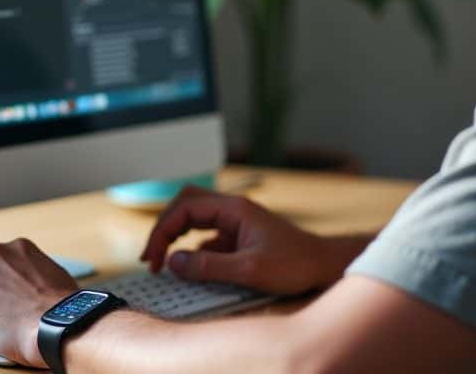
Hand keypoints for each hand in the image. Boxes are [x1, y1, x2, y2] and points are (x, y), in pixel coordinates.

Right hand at [140, 185, 364, 295]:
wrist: (324, 266)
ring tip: (163, 261)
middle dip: (163, 228)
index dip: (162, 232)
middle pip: (185, 204)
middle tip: (151, 257)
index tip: (155, 260)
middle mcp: (232, 210)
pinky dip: (192, 248)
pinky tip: (191, 268)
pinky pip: (207, 235)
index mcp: (234, 209)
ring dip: (175, 235)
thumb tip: (174, 262)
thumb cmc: (295, 264)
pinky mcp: (239, 237)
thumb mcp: (249, 270)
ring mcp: (236, 222)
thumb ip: (209, 266)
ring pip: (194, 217)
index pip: (184, 209)